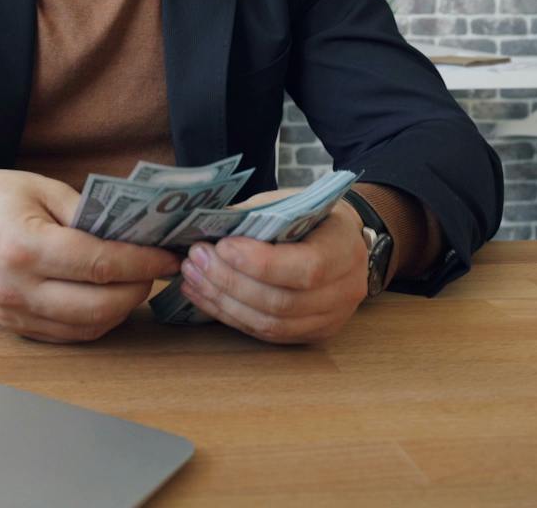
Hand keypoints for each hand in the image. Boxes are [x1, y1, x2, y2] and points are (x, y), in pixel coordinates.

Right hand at [0, 169, 181, 343]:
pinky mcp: (15, 326)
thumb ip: (90, 213)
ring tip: (135, 281)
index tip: (168, 256)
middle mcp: (17, 287)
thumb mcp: (46, 189)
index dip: (142, 263)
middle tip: (155, 269)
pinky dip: (98, 320)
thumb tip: (137, 236)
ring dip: (122, 308)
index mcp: (23, 247)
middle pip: (98, 306)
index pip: (98, 264)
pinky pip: (70, 335)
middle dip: (138, 289)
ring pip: (88, 327)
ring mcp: (14, 312)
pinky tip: (108, 296)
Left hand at [174, 190, 370, 343]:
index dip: (260, 263)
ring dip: (224, 302)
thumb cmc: (311, 216)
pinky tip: (204, 295)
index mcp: (344, 250)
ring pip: (271, 324)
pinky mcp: (310, 334)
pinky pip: (266, 333)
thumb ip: (254, 215)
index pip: (306, 268)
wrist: (342, 240)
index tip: (222, 246)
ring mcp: (330, 319)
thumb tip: (203, 223)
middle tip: (197, 259)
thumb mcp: (290, 203)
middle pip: (282, 302)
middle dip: (231, 282)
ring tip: (192, 277)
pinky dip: (230, 316)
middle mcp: (344, 291)